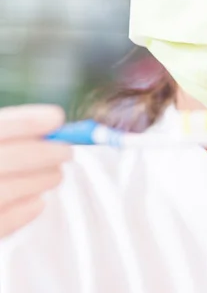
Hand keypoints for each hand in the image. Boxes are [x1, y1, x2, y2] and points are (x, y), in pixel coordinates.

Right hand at [0, 105, 71, 238]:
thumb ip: (14, 135)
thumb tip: (54, 125)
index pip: (2, 126)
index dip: (29, 120)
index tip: (57, 118)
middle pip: (10, 158)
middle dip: (44, 153)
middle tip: (66, 152)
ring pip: (8, 190)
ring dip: (40, 180)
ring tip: (56, 175)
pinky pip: (2, 222)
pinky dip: (25, 211)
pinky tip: (38, 202)